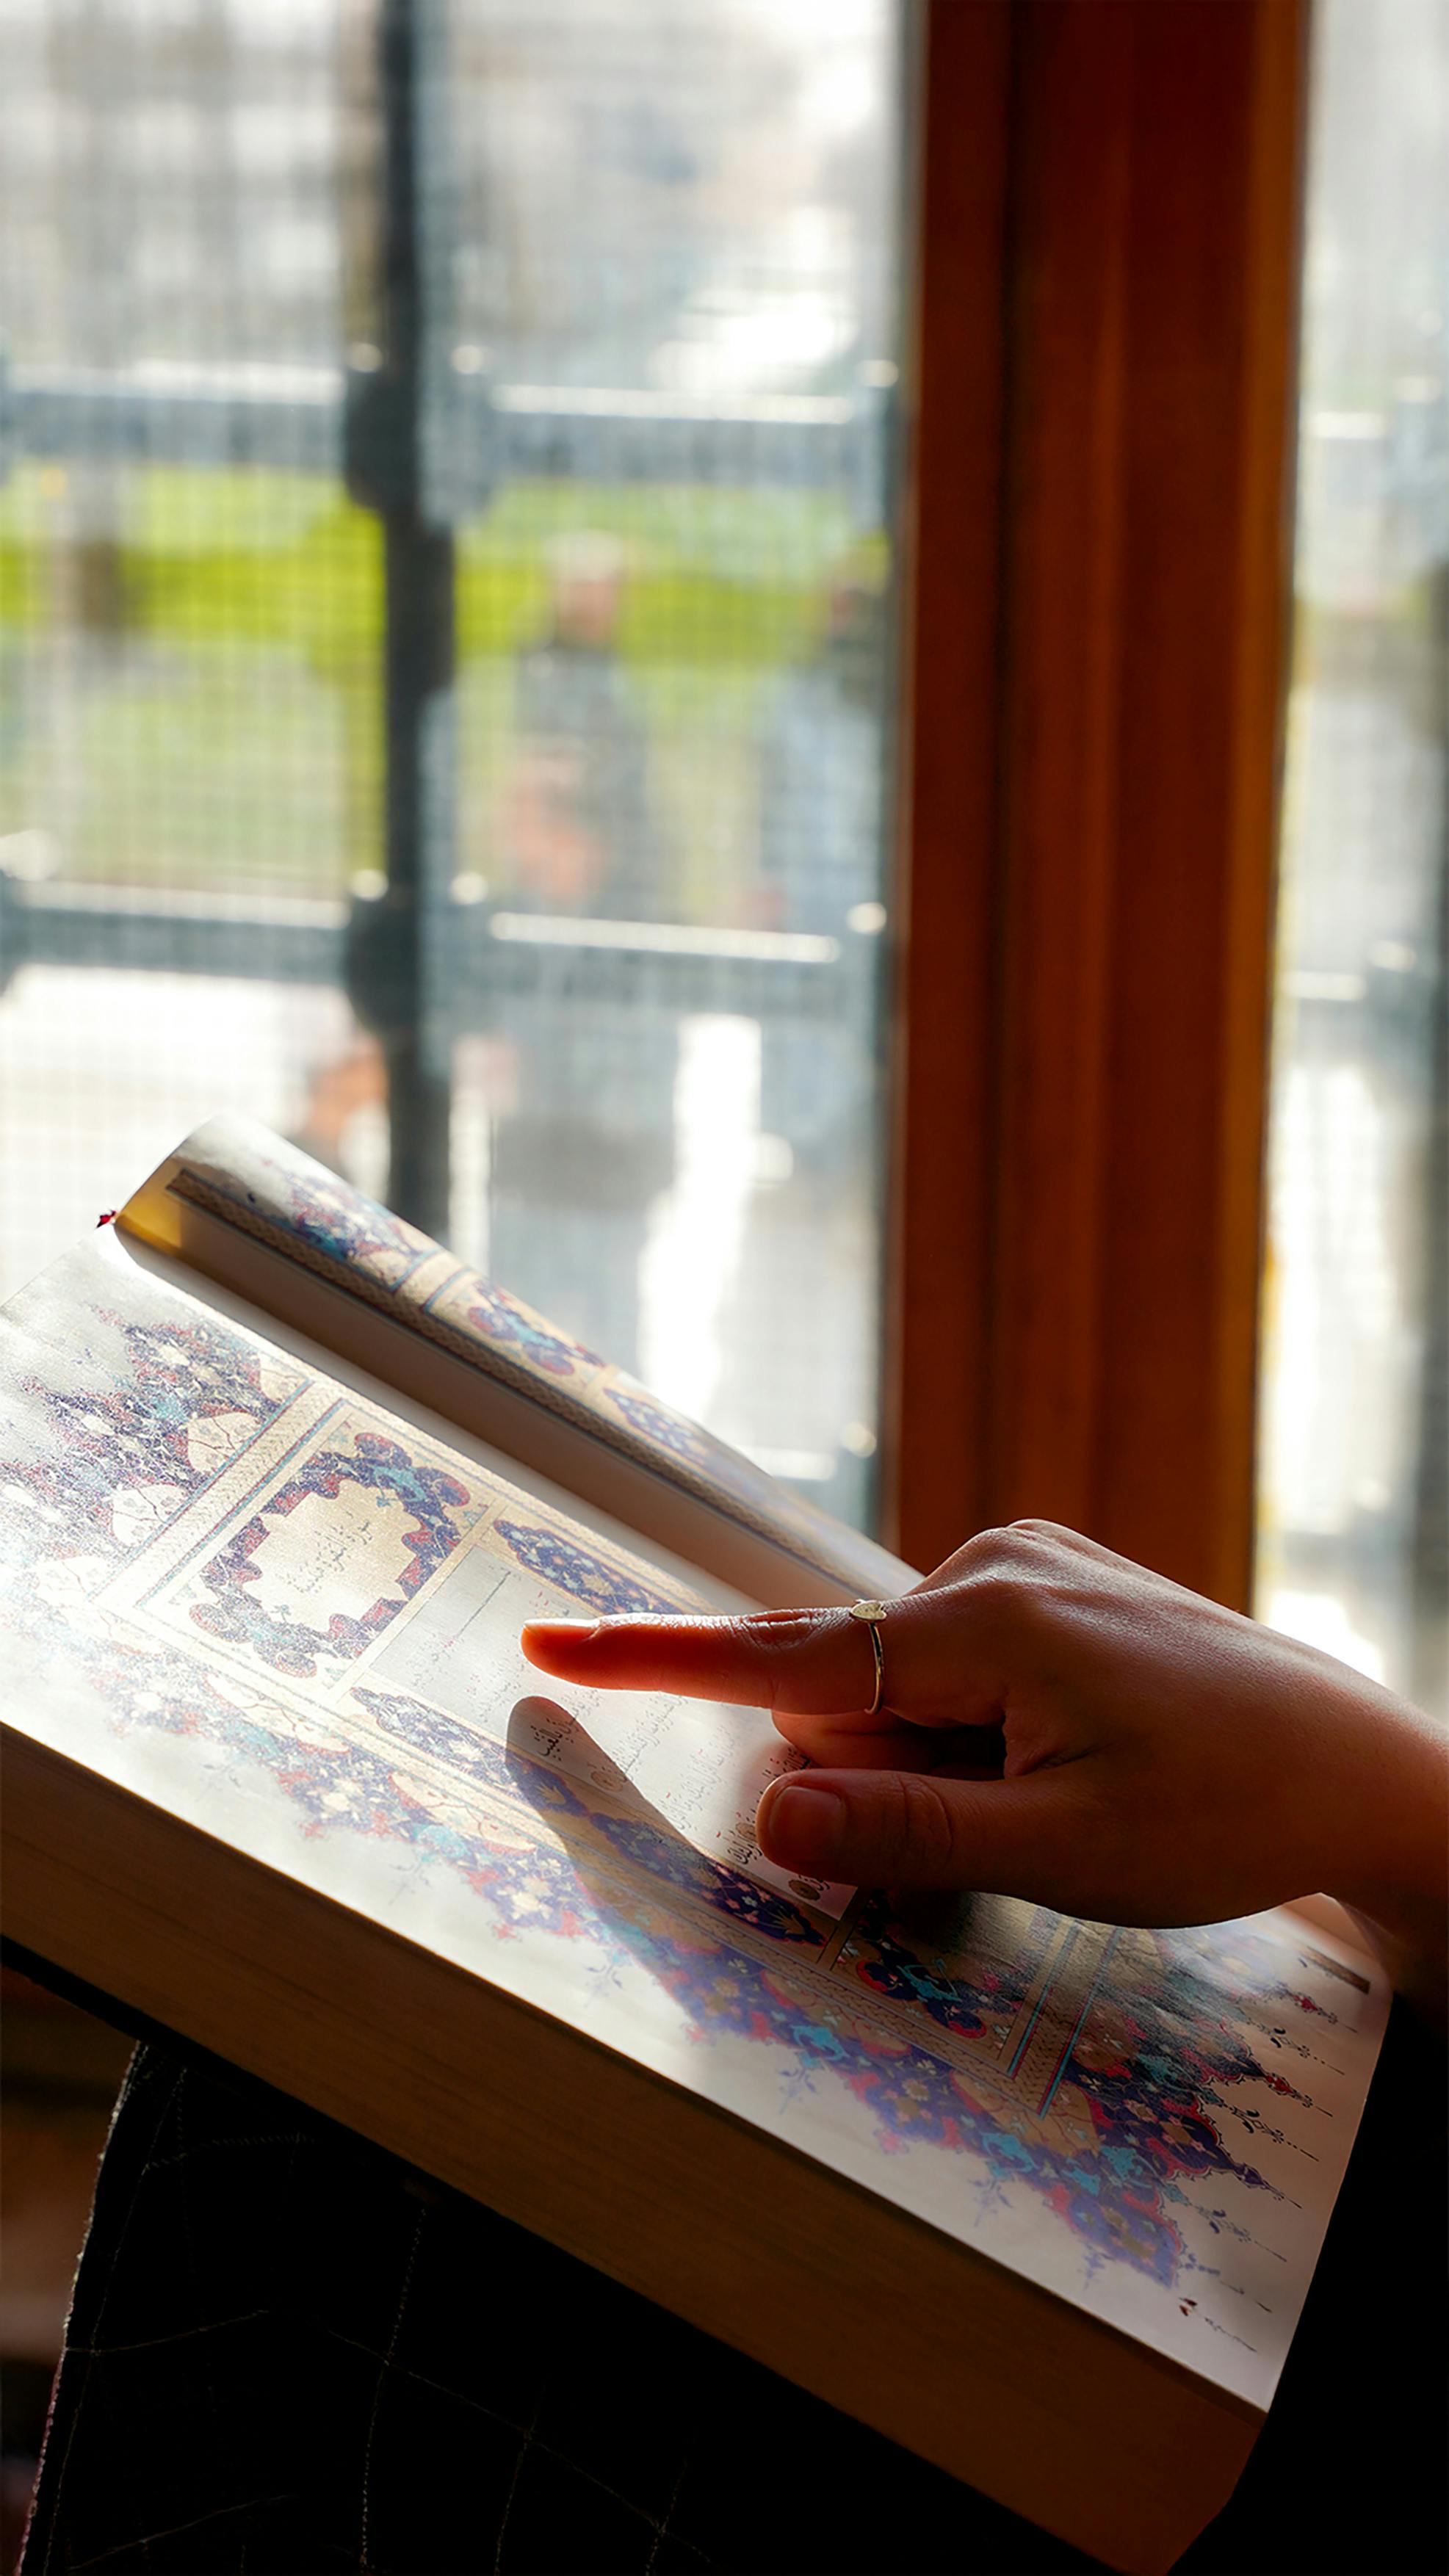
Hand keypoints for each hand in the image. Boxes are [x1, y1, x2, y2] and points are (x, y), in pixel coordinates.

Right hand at [523, 1522, 1446, 1999]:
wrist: (1356, 1768)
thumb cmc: (1228, 1814)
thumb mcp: (1064, 1851)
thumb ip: (905, 1831)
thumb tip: (763, 1813)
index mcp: (985, 1623)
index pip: (781, 1658)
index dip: (653, 1661)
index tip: (549, 1641)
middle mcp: (992, 1565)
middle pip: (846, 1690)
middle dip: (879, 1770)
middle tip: (1012, 1821)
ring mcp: (1024, 1565)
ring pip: (897, 1684)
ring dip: (933, 1756)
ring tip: (1060, 1791)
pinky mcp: (1047, 1582)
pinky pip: (947, 1664)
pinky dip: (966, 1727)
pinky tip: (1064, 1755)